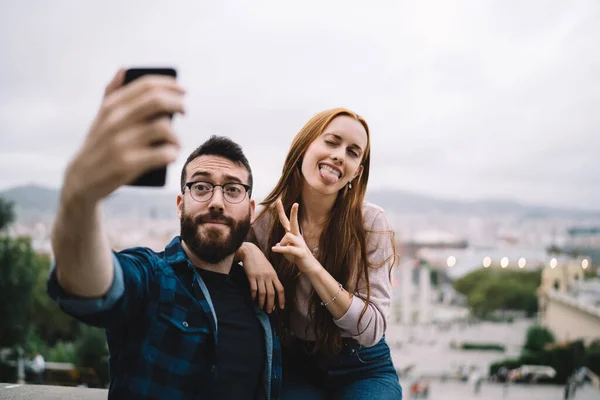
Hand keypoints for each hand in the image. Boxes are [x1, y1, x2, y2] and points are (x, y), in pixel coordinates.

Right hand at [63, 68, 185, 203]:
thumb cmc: (97, 146)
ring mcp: (121, 142)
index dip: (170, 84)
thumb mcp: (100, 118)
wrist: (80, 180)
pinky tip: (171, 156)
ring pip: (163, 127)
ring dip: (175, 135)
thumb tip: (124, 69)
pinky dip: (172, 154)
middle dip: (178, 103)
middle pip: (157, 101)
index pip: (146, 86)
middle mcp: (115, 121)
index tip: (183, 90)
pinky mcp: (127, 164)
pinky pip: (162, 153)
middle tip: (184, 110)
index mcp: (111, 106)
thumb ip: (111, 93)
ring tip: (175, 143)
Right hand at [238, 243, 284, 312]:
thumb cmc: (260, 261)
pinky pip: (253, 289)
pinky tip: (253, 300)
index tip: (281, 307)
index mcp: (274, 275)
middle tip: (269, 311)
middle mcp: (268, 277)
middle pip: (272, 294)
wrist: (250, 252)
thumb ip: (272, 278)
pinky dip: (253, 296)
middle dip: (271, 304)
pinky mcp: (251, 276)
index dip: (281, 299)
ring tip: (261, 308)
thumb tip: (274, 290)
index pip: (280, 289)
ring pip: (262, 293)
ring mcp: (260, 277)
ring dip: (262, 302)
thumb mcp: (269, 269)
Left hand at [271, 200, 321, 274]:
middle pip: (294, 222)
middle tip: (296, 204)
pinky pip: (289, 248)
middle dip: (294, 213)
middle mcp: (297, 236)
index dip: (281, 211)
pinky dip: (281, 249)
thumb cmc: (297, 257)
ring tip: (281, 251)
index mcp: (293, 234)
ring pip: (287, 237)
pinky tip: (274, 249)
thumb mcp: (287, 251)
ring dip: (282, 244)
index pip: (286, 221)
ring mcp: (300, 243)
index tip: (278, 200)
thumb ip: (282, 245)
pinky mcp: (300, 252)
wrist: (309, 266)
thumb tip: (277, 243)